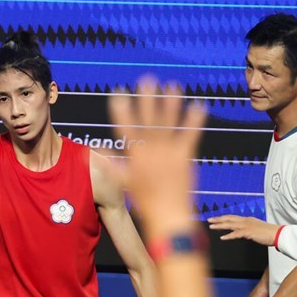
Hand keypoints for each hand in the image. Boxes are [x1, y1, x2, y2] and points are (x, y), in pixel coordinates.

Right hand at [108, 76, 205, 236]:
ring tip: (173, 86)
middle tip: (147, 79)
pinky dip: (195, 120)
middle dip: (147, 99)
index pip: (125, 127)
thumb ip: (111, 162)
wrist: (168, 216)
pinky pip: (191, 134)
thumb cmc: (145, 200)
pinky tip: (199, 105)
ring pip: (169, 123)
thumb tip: (96, 150)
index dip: (121, 109)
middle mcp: (150, 150)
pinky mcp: (185, 156)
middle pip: (148, 120)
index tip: (118, 92)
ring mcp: (168, 152)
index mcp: (134, 155)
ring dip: (171, 103)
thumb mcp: (123, 181)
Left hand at [207, 215, 280, 245]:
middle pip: (229, 218)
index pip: (233, 217)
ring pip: (230, 224)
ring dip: (219, 225)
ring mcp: (247, 226)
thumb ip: (247, 231)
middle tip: (209, 220)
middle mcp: (246, 221)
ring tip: (211, 227)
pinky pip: (236, 234)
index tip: (216, 218)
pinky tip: (222, 237)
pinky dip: (228, 236)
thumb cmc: (269, 233)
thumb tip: (240, 235)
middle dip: (218, 219)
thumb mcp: (256, 230)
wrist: (277, 234)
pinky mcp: (248, 232)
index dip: (224, 217)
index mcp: (248, 220)